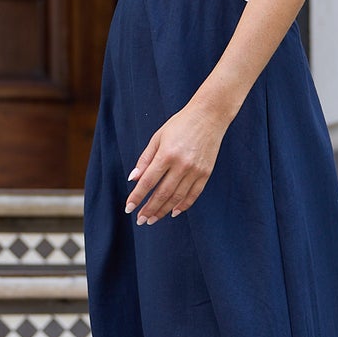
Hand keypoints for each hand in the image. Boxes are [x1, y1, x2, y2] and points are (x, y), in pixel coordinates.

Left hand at [124, 99, 228, 223]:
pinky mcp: (206, 173)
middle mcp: (181, 165)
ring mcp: (195, 170)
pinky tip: (173, 212)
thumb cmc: (179, 124)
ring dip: (163, 210)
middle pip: (162, 193)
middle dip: (149, 209)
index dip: (137, 197)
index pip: (148, 182)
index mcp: (166, 154)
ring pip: (177, 197)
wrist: (209, 116)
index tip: (128, 208)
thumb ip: (145, 159)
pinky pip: (193, 194)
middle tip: (140, 220)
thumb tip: (133, 179)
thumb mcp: (158, 137)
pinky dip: (183, 205)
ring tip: (153, 219)